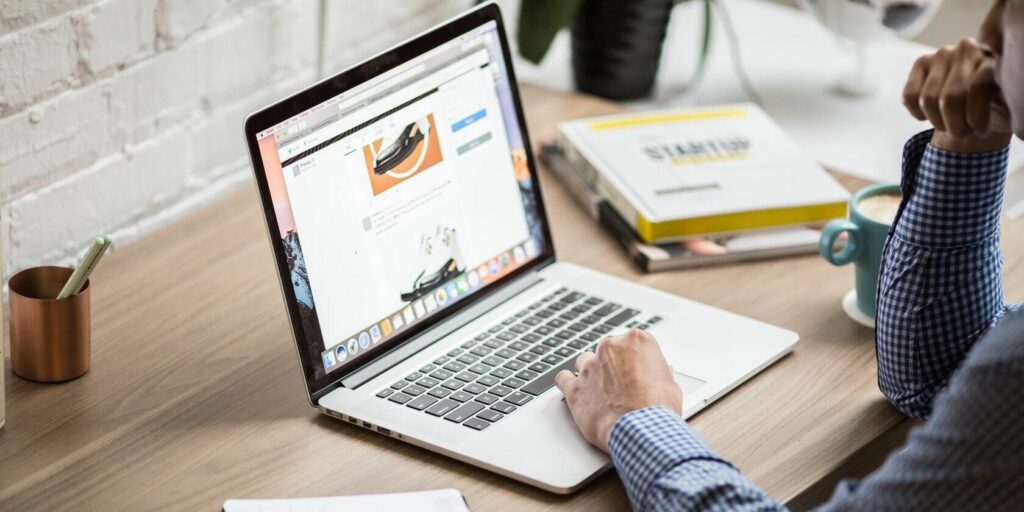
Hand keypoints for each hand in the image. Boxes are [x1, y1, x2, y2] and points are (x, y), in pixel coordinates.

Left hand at [555, 329, 681, 451]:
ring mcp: (590, 366)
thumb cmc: (658, 409)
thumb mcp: (671, 386)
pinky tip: (576, 391)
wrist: (641, 431)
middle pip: (608, 350)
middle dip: (613, 365)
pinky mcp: (575, 387)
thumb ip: (661, 373)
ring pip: (584, 361)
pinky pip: (563, 378)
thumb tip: (662, 372)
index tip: (638, 371)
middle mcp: (610, 347)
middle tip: (623, 385)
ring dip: (591, 373)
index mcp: (637, 341)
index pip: (633, 342)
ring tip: (601, 391)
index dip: (635, 359)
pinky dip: (568, 383)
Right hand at [903, 38, 1011, 153]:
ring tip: (951, 125)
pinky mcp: (922, 61)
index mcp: (995, 59)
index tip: (981, 132)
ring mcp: (943, 53)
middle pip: (950, 99)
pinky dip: (919, 114)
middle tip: (963, 133)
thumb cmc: (995, 108)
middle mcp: (969, 49)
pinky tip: (932, 114)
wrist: (977, 103)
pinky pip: (910, 97)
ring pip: (928, 100)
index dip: (976, 120)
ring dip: (939, 122)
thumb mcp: (1009, 109)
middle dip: (955, 125)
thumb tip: (996, 100)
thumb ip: (1006, 102)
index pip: (978, 89)